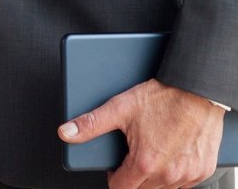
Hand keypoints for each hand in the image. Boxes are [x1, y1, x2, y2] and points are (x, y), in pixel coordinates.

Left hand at [59, 78, 222, 188]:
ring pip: (164, 188)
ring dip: (153, 176)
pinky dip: (174, 174)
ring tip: (151, 152)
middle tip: (132, 155)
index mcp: (145, 163)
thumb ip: (91, 124)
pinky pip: (185, 183)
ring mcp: (188, 174)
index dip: (113, 178)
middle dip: (133, 176)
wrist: (197, 90)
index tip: (114, 167)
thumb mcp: (120, 108)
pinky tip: (169, 154)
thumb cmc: (164, 98)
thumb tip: (66, 132)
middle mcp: (169, 173)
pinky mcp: (203, 170)